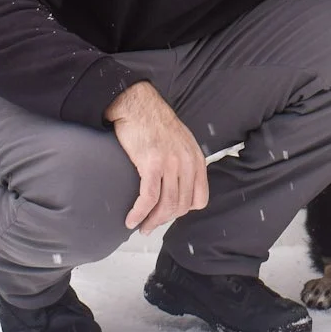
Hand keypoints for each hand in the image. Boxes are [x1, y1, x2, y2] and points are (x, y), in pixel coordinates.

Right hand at [105, 81, 207, 232]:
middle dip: (164, 220)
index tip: (168, 214)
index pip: (199, 199)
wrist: (138, 104)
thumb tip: (176, 188)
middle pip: (181, 206)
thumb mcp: (180, 143)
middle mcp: (187, 162)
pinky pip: (148, 198)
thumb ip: (184, 164)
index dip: (183, 211)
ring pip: (166, 205)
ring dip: (151, 221)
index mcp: (196, 159)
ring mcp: (171, 163)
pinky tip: (131, 219)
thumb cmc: (154, 123)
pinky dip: (139, 213)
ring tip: (140, 226)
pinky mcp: (152, 163)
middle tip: (150, 226)